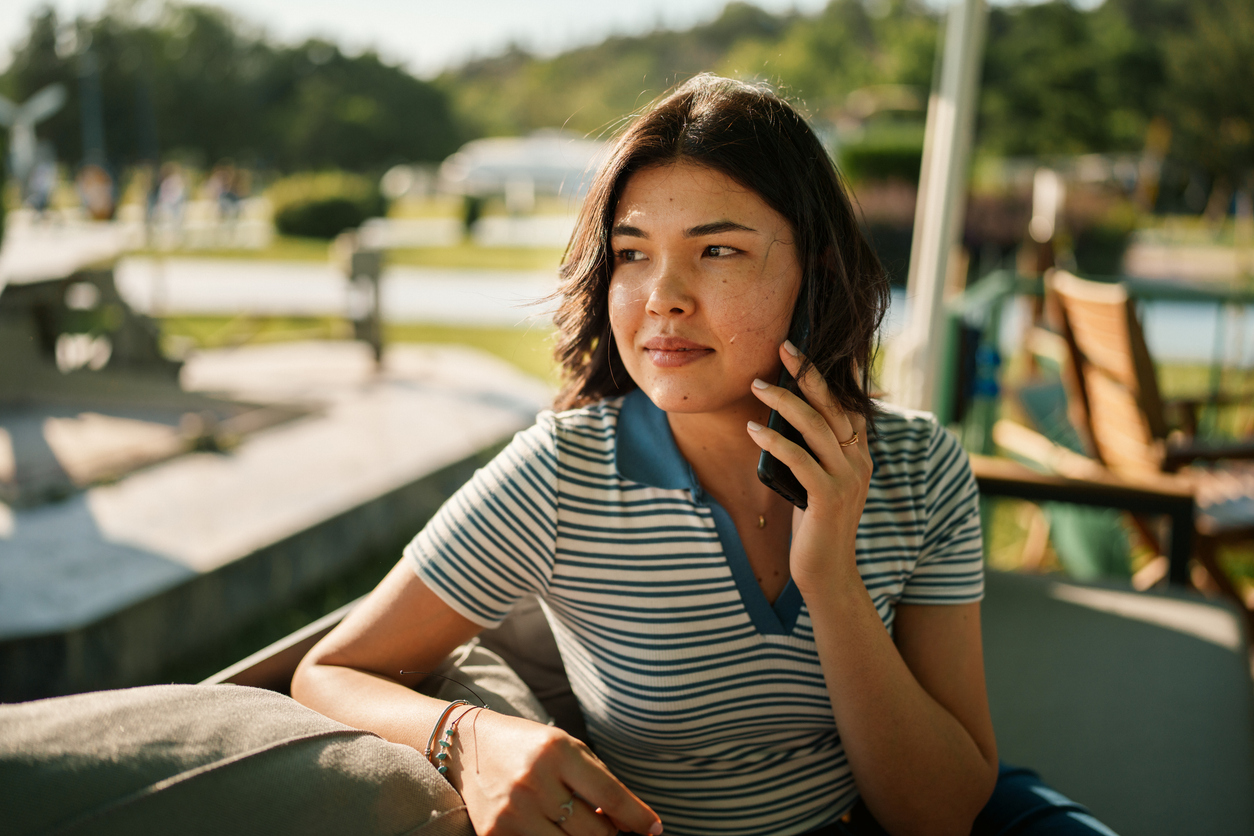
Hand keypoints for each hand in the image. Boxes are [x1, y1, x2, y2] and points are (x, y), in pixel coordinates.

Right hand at [448, 708, 662, 835]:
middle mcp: (534, 781)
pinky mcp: (495, 834)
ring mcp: (513, 811)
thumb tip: (629, 824)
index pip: (610, 794)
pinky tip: (551, 827)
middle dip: (608, 832)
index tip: (655, 829)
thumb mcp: (567, 748)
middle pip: (594, 831)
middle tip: (605, 823)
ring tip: (578, 824)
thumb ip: (600, 781)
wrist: (469, 746)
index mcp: (557, 751)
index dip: (638, 817)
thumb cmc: (529, 746)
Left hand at [747, 340, 871, 594]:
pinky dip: (774, 442)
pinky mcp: (828, 497)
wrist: (828, 572)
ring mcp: (847, 479)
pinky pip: (799, 460)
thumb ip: (811, 452)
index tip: (809, 349)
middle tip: (783, 347)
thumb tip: (782, 418)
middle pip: (833, 406)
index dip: (832, 374)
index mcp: (859, 454)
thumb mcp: (817, 481)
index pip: (849, 404)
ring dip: (784, 402)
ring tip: (757, 386)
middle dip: (807, 374)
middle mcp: (859, 461)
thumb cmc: (816, 525)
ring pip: (816, 427)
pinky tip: (753, 430)